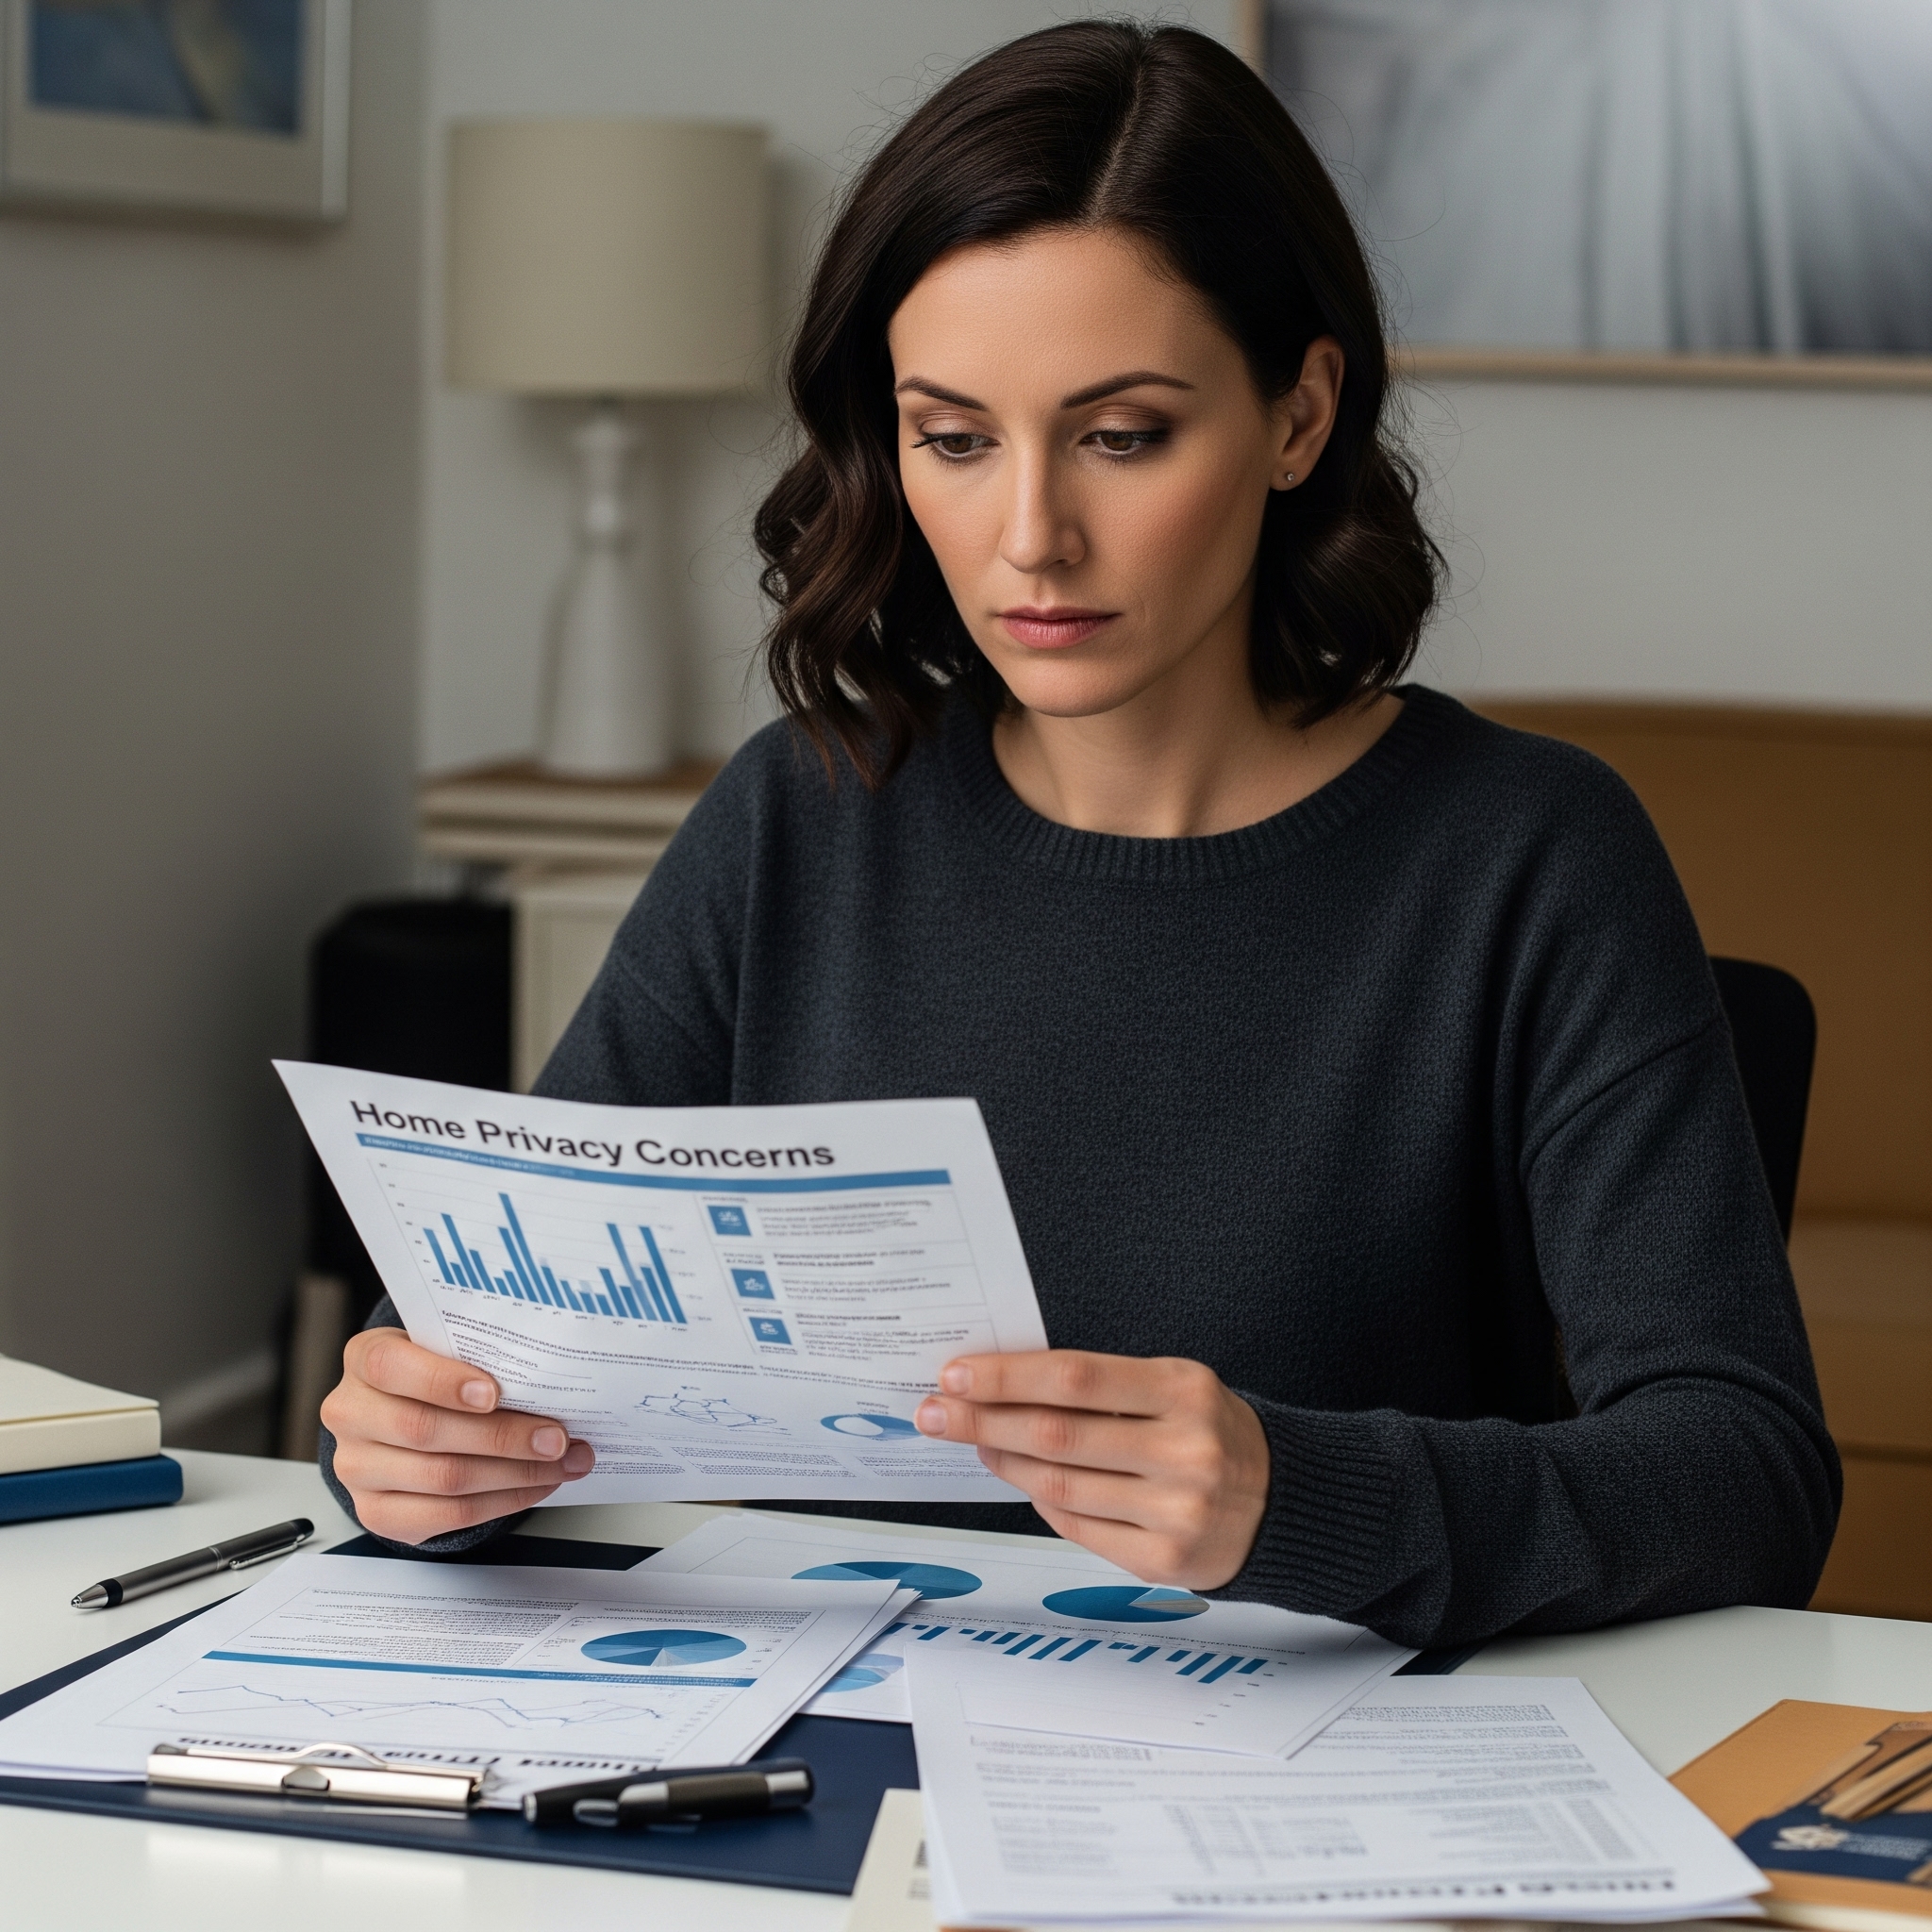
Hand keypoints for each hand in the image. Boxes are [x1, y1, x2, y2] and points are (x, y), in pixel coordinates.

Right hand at [320, 1329, 594, 1544]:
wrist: (400, 1417)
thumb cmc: (434, 1374)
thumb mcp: (445, 1348)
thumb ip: (478, 1356)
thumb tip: (549, 1377)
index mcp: (364, 1359)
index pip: (389, 1366)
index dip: (442, 1381)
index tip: (494, 1393)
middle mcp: (350, 1414)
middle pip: (425, 1431)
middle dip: (503, 1436)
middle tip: (556, 1437)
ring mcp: (358, 1468)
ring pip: (443, 1478)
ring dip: (515, 1473)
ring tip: (561, 1463)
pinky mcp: (378, 1512)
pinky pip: (448, 1515)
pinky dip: (503, 1501)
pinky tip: (536, 1485)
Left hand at [914, 1350, 1269, 1589]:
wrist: (1282, 1500)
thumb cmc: (1211, 1431)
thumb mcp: (1174, 1386)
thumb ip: (1101, 1387)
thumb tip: (1003, 1385)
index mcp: (1184, 1390)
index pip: (1075, 1378)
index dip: (1006, 1377)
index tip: (957, 1374)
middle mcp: (1184, 1451)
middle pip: (1055, 1434)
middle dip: (982, 1420)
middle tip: (936, 1411)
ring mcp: (1176, 1511)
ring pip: (1058, 1486)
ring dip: (1002, 1462)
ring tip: (976, 1442)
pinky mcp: (1165, 1560)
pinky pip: (1077, 1528)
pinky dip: (1040, 1502)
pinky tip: (1023, 1481)